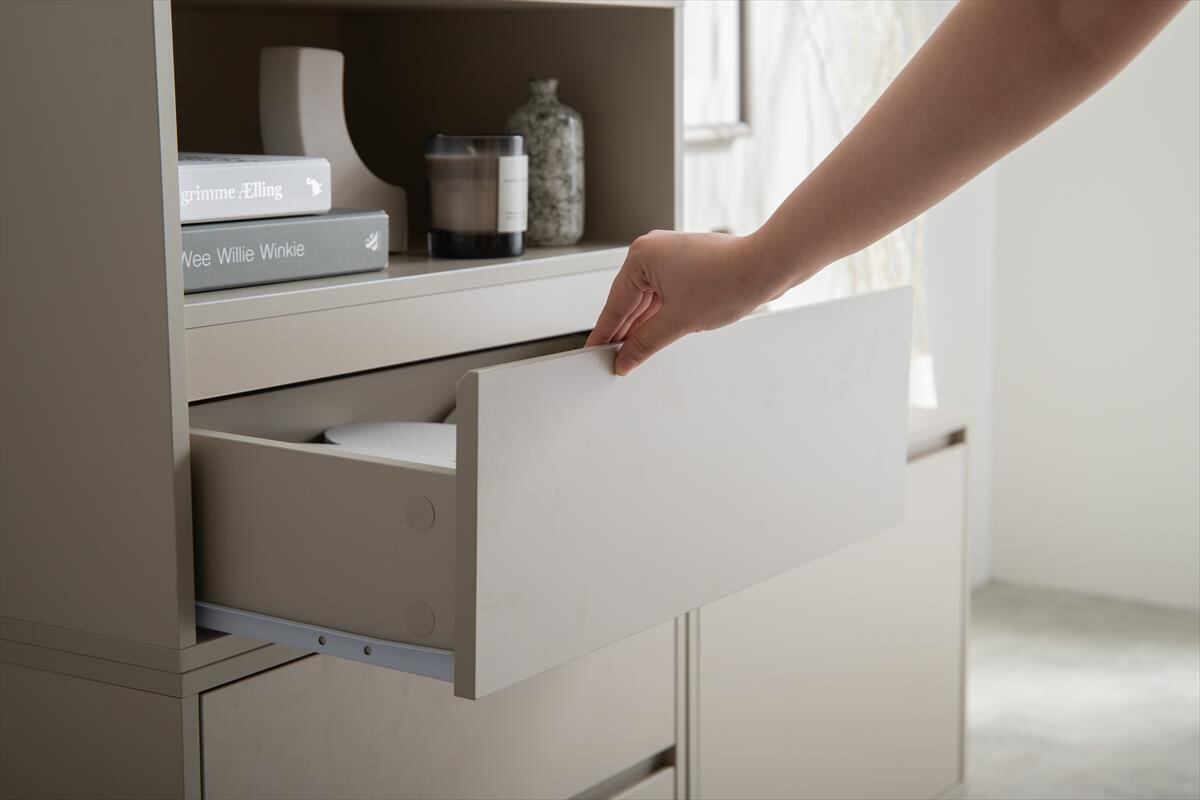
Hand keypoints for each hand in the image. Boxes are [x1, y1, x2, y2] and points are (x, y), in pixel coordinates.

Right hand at [585, 230, 785, 374]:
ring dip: (643, 325)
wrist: (768, 266)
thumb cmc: (729, 280)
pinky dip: (660, 315)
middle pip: (630, 301)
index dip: (605, 333)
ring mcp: (671, 255)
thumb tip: (625, 359)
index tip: (594, 352)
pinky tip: (655, 334)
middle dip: (624, 331)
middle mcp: (652, 250)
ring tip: (634, 353)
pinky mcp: (688, 264)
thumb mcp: (678, 322)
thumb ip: (645, 344)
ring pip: (648, 299)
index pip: (615, 304)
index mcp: (641, 256)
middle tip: (612, 359)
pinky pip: (664, 294)